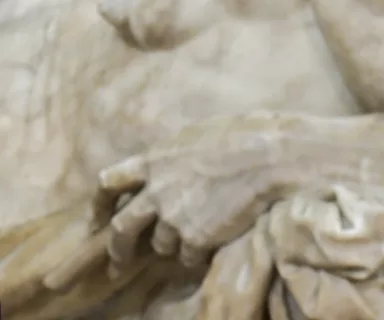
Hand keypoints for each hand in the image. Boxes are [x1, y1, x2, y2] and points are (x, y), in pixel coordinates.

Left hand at [45, 116, 283, 288]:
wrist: (272, 157)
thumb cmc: (245, 135)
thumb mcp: (197, 136)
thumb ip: (174, 156)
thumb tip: (169, 165)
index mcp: (155, 161)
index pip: (108, 183)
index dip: (99, 204)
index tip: (99, 218)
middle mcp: (157, 191)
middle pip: (121, 228)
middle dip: (118, 248)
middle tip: (119, 260)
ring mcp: (175, 217)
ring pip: (161, 244)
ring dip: (174, 243)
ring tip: (198, 233)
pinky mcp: (196, 238)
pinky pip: (189, 256)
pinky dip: (199, 252)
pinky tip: (216, 239)